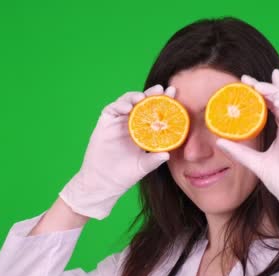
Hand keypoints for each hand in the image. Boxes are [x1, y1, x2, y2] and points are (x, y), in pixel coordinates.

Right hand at [58, 85, 175, 219]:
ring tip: (143, 97)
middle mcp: (131, 123)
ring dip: (135, 97)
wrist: (104, 183)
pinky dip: (120, 105)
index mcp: (143, 131)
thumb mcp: (143, 167)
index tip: (174, 94)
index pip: (155, 112)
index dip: (164, 102)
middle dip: (152, 94)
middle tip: (162, 90)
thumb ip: (154, 160)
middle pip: (142, 103)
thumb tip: (167, 155)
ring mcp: (118, 122)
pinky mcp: (105, 123)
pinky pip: (112, 109)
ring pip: (127, 102)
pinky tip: (128, 108)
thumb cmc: (125, 175)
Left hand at [215, 69, 278, 232]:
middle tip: (247, 79)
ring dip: (275, 90)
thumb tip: (218, 142)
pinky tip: (276, 100)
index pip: (272, 105)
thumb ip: (238, 151)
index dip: (261, 92)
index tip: (244, 84)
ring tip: (258, 88)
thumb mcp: (254, 162)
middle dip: (265, 85)